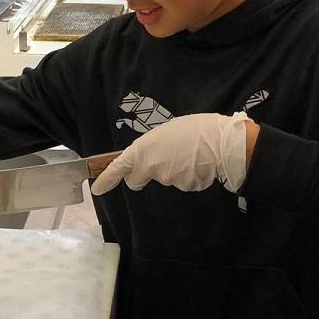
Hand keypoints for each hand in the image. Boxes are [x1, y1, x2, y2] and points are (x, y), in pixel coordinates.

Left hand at [91, 112, 250, 195]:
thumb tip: (151, 156)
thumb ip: (152, 147)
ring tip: (189, 153)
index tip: (97, 189)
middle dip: (143, 175)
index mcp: (144, 150)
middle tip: (160, 160)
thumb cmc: (194, 129)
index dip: (106, 179)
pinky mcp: (184, 187)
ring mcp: (168, 180)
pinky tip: (199, 163)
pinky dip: (189, 175)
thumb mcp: (165, 132)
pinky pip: (183, 183)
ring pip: (164, 179)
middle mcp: (151, 167)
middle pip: (137, 180)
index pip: (119, 167)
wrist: (221, 140)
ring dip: (173, 170)